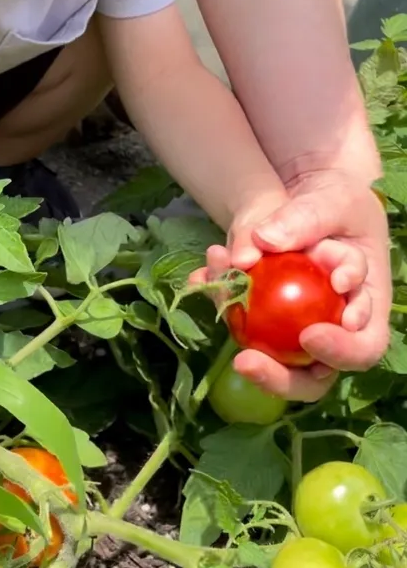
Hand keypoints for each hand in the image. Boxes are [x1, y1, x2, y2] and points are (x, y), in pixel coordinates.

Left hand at [191, 172, 390, 400]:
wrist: (310, 192)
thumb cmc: (338, 199)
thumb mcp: (333, 200)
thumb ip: (306, 220)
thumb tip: (265, 241)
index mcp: (365, 304)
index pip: (364, 345)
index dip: (341, 351)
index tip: (309, 334)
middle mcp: (332, 325)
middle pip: (313, 374)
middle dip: (278, 376)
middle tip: (245, 360)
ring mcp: (296, 323)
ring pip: (268, 350)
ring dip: (237, 323)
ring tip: (215, 281)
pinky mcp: (265, 312)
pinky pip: (242, 317)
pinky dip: (221, 297)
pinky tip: (202, 275)